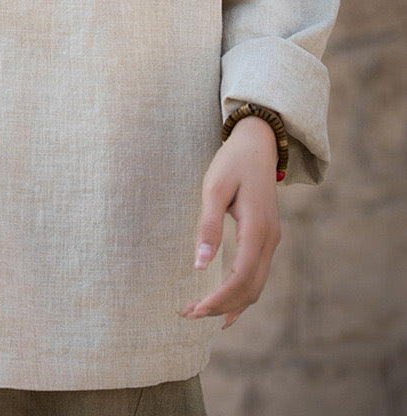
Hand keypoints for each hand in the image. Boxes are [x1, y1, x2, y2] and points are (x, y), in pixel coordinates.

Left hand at [179, 116, 280, 328]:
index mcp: (257, 228)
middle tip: (187, 314)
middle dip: (220, 306)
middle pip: (249, 288)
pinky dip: (241, 294)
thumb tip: (199, 265)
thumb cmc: (232, 163)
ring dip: (230, 303)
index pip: (241, 277)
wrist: (257, 144)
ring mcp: (271, 240)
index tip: (193, 309)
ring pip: (256, 286)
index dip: (219, 299)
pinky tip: (225, 307)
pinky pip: (257, 275)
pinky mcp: (266, 238)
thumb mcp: (214, 188)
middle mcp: (269, 240)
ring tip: (200, 311)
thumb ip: (208, 226)